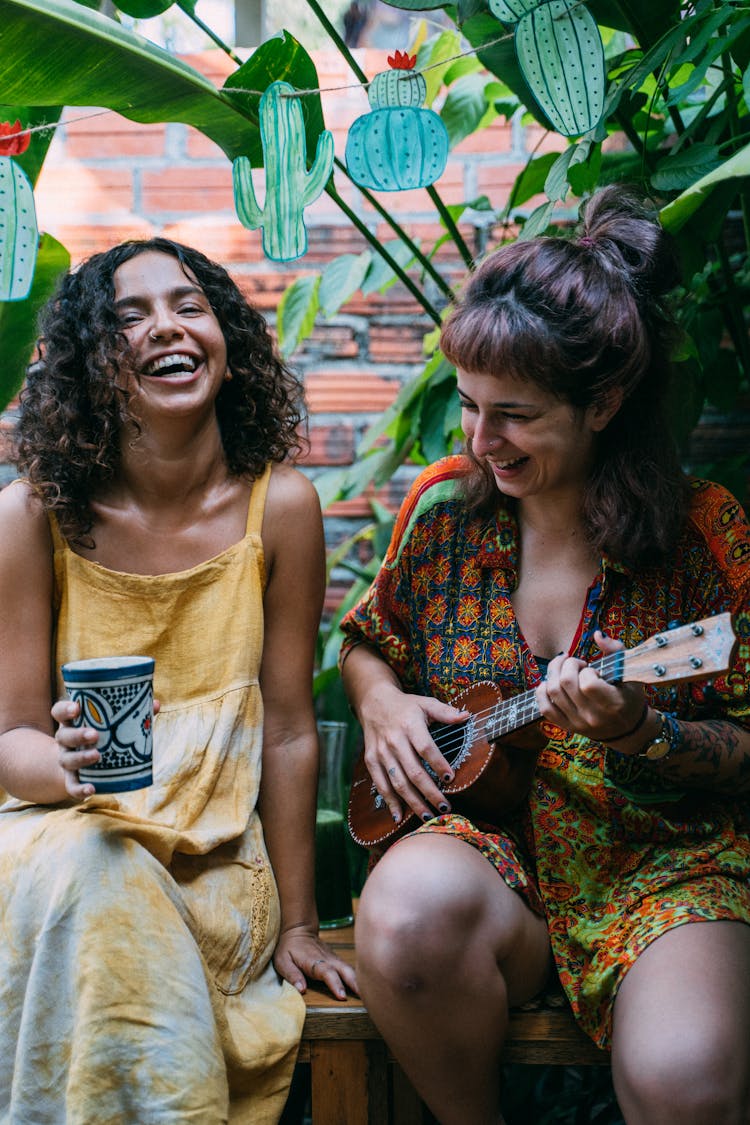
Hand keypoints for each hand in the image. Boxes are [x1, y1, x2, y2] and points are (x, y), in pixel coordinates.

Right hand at [52, 696, 160, 800]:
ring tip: (97, 755)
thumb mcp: (108, 723)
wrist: (78, 764)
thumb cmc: (100, 735)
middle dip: (78, 735)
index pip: (59, 712)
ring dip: (81, 758)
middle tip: (95, 734)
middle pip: (64, 736)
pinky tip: (91, 789)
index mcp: (72, 722)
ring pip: (67, 759)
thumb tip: (156, 704)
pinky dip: (79, 789)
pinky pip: (72, 786)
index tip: (77, 707)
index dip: (65, 709)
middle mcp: (65, 741)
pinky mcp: (71, 779)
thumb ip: (130, 713)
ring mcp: (66, 760)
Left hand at [273, 924, 357, 1000]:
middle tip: (365, 997)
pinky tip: (364, 987)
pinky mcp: (336, 960)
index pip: (327, 973)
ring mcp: (334, 959)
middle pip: (344, 970)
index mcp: (313, 961)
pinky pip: (348, 969)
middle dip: (355, 983)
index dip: (335, 984)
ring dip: (359, 981)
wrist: (299, 930)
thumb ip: (292, 975)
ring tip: (369, 995)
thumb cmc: (289, 947)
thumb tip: (302, 990)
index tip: (342, 996)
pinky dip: (357, 977)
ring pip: (349, 969)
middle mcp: (327, 959)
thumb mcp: (282, 961)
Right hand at [358, 682, 467, 823]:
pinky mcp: (371, 761)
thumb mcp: (425, 703)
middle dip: (430, 792)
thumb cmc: (405, 706)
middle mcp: (394, 740)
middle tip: (445, 807)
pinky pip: (381, 785)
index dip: (438, 764)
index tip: (450, 778)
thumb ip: (445, 712)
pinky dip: (390, 802)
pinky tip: (400, 817)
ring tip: (428, 816)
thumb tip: (466, 716)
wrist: (373, 703)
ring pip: (398, 782)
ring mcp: (381, 753)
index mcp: (410, 725)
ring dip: (413, 802)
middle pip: (414, 771)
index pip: (426, 748)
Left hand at [535, 631, 646, 744]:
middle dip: (568, 665)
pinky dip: (542, 692)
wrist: (627, 729)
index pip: (588, 684)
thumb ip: (616, 651)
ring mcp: (578, 723)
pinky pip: (545, 708)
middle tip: (577, 664)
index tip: (593, 670)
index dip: (587, 671)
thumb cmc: (629, 697)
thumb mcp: (630, 673)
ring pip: (553, 692)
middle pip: (566, 683)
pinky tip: (551, 682)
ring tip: (565, 669)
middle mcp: (593, 716)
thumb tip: (598, 634)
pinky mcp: (567, 727)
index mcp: (612, 704)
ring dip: (555, 673)